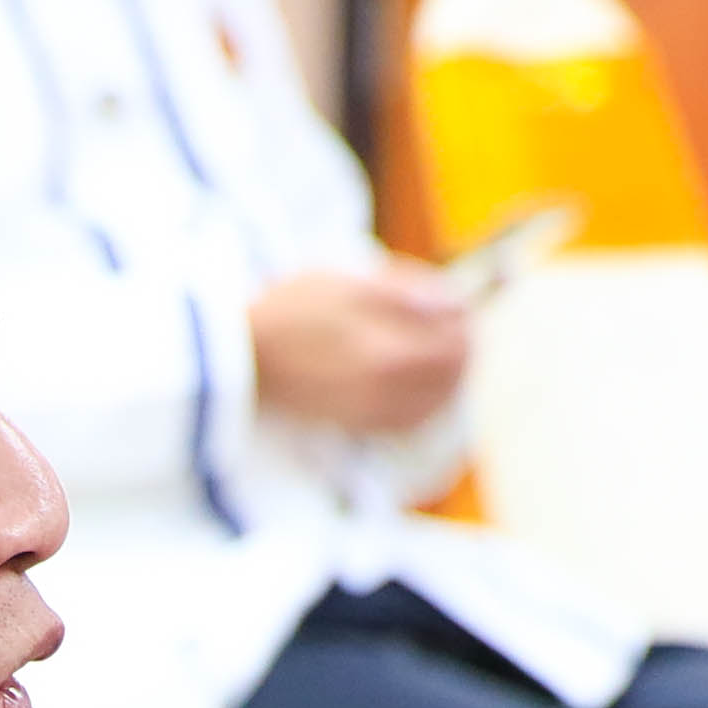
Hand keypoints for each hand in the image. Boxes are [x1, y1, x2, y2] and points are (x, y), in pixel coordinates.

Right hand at [247, 261, 472, 437]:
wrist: (242, 355)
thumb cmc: (292, 308)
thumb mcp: (349, 283)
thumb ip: (408, 293)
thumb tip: (458, 302)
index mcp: (390, 351)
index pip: (455, 340)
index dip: (464, 318)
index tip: (461, 303)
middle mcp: (387, 390)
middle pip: (450, 374)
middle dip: (461, 347)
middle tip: (455, 325)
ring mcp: (372, 411)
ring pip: (434, 402)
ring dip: (447, 377)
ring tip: (441, 355)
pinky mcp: (355, 424)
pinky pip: (408, 422)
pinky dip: (424, 405)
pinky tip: (419, 389)